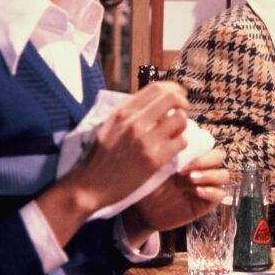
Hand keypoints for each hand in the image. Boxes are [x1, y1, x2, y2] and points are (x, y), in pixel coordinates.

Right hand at [37, 82, 189, 243]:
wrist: (90, 186)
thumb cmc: (99, 157)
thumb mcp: (109, 126)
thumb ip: (129, 113)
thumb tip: (153, 101)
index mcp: (122, 112)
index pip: (156, 88)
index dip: (174, 88)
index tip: (179, 94)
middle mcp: (134, 122)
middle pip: (172, 99)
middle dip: (183, 103)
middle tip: (183, 111)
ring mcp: (145, 141)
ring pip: (180, 120)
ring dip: (183, 125)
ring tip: (175, 133)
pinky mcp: (154, 160)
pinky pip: (181, 142)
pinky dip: (181, 143)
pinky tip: (173, 148)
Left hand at [123, 148, 229, 242]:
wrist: (143, 211)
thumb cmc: (147, 184)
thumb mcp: (154, 165)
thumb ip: (165, 149)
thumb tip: (170, 129)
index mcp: (192, 157)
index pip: (207, 144)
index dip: (198, 146)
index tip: (178, 152)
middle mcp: (202, 169)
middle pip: (219, 156)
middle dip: (205, 160)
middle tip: (184, 169)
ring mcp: (206, 185)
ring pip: (223, 175)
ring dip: (210, 175)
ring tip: (191, 179)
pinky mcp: (206, 203)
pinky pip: (220, 194)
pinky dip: (212, 191)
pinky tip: (197, 191)